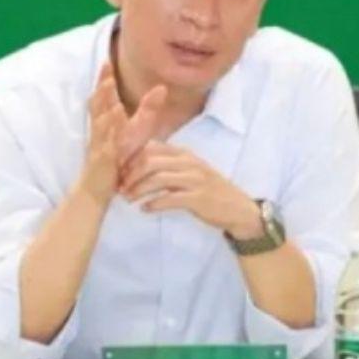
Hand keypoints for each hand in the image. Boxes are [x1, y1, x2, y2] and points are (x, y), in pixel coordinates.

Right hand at [76, 63, 166, 204]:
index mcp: (104, 125)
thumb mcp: (134, 134)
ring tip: (109, 87)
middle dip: (102, 86)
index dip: (103, 80)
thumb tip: (161, 89)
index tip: (107, 60)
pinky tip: (114, 124)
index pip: (101, 98)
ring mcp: (99, 146)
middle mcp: (99, 132)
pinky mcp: (103, 161)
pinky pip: (105, 145)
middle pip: (97, 105)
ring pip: (100, 122)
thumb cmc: (116, 164)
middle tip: (106, 66)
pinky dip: (109, 134)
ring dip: (104, 105)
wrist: (96, 192)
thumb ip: (146, 112)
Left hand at [119, 141, 263, 238]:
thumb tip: (140, 166)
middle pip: (151, 161)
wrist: (238, 209)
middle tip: (121, 188)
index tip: (121, 172)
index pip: (152, 148)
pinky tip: (145, 209)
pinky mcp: (198, 199)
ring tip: (129, 199)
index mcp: (185, 154)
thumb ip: (170, 166)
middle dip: (132, 175)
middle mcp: (189, 163)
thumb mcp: (191, 172)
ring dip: (139, 189)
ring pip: (158, 179)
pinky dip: (154, 204)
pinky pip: (170, 199)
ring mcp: (195, 180)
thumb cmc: (210, 191)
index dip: (132, 159)